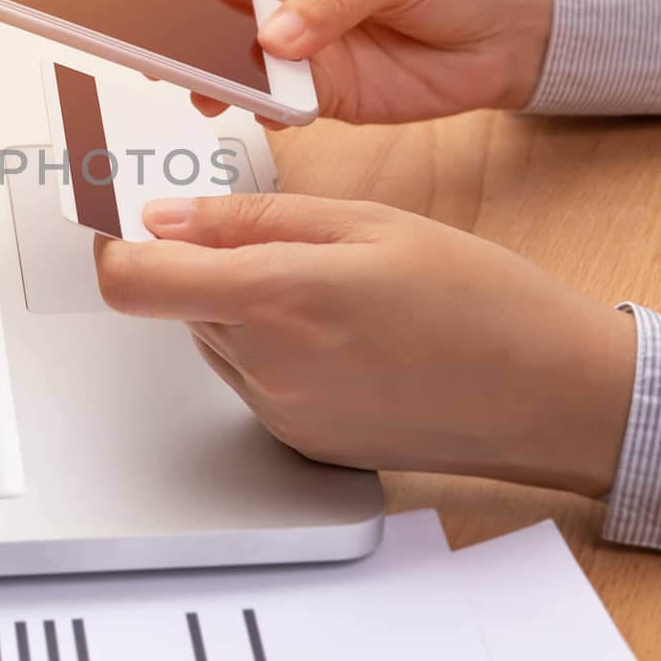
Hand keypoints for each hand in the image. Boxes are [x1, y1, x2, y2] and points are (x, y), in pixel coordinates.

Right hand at [48, 0, 554, 125]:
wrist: (510, 33)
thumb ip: (331, 0)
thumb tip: (273, 37)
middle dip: (127, 8)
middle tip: (82, 17)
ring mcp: (279, 41)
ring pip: (206, 57)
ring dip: (183, 68)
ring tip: (165, 74)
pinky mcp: (304, 91)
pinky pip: (252, 100)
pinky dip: (236, 105)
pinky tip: (232, 103)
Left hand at [92, 193, 637, 494]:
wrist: (550, 396)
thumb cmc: (480, 301)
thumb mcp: (369, 223)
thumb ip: (253, 219)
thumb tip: (166, 218)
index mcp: (279, 296)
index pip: (133, 282)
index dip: (111, 246)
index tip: (118, 219)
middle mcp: (266, 364)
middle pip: (176, 303)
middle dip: (204, 265)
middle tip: (281, 241)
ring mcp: (280, 411)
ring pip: (212, 339)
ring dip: (241, 306)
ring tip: (332, 292)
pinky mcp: (297, 442)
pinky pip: (250, 379)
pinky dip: (273, 349)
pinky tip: (344, 337)